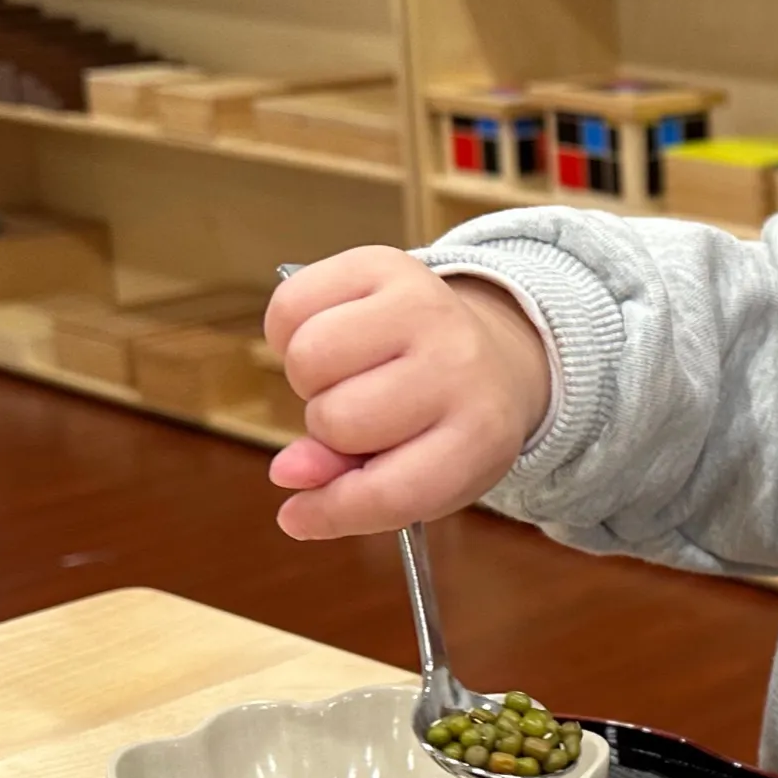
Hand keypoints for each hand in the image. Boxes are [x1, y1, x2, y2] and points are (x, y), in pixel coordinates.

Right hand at [264, 247, 552, 540]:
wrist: (490, 353)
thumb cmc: (444, 425)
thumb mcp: (418, 472)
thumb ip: (354, 487)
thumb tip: (287, 474)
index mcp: (479, 435)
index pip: (389, 492)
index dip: (332, 511)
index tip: (300, 515)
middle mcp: (459, 364)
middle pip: (338, 418)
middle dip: (331, 427)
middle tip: (359, 413)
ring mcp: (424, 305)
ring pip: (308, 357)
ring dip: (310, 377)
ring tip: (346, 376)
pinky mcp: (385, 262)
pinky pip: (290, 305)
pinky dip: (289, 328)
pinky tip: (329, 337)